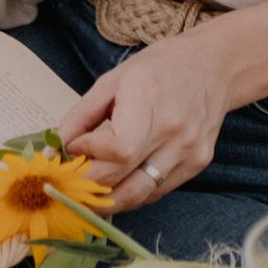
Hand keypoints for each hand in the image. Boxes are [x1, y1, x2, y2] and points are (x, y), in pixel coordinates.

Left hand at [63, 30, 236, 212]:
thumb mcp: (112, 81)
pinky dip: (131, 193)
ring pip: (139, 195)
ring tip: (84, 195)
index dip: (90, 155)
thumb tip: (56, 149)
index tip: (73, 149)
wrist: (211, 67)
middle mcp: (174, 131)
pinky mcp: (197, 164)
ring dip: (106, 200)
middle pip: (124, 179)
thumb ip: (80, 116)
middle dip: (87, 187)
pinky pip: (155, 192)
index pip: (119, 149)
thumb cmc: (157, 69)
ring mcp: (189, 151)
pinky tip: (116, 185)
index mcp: (150, 101)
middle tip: (66, 185)